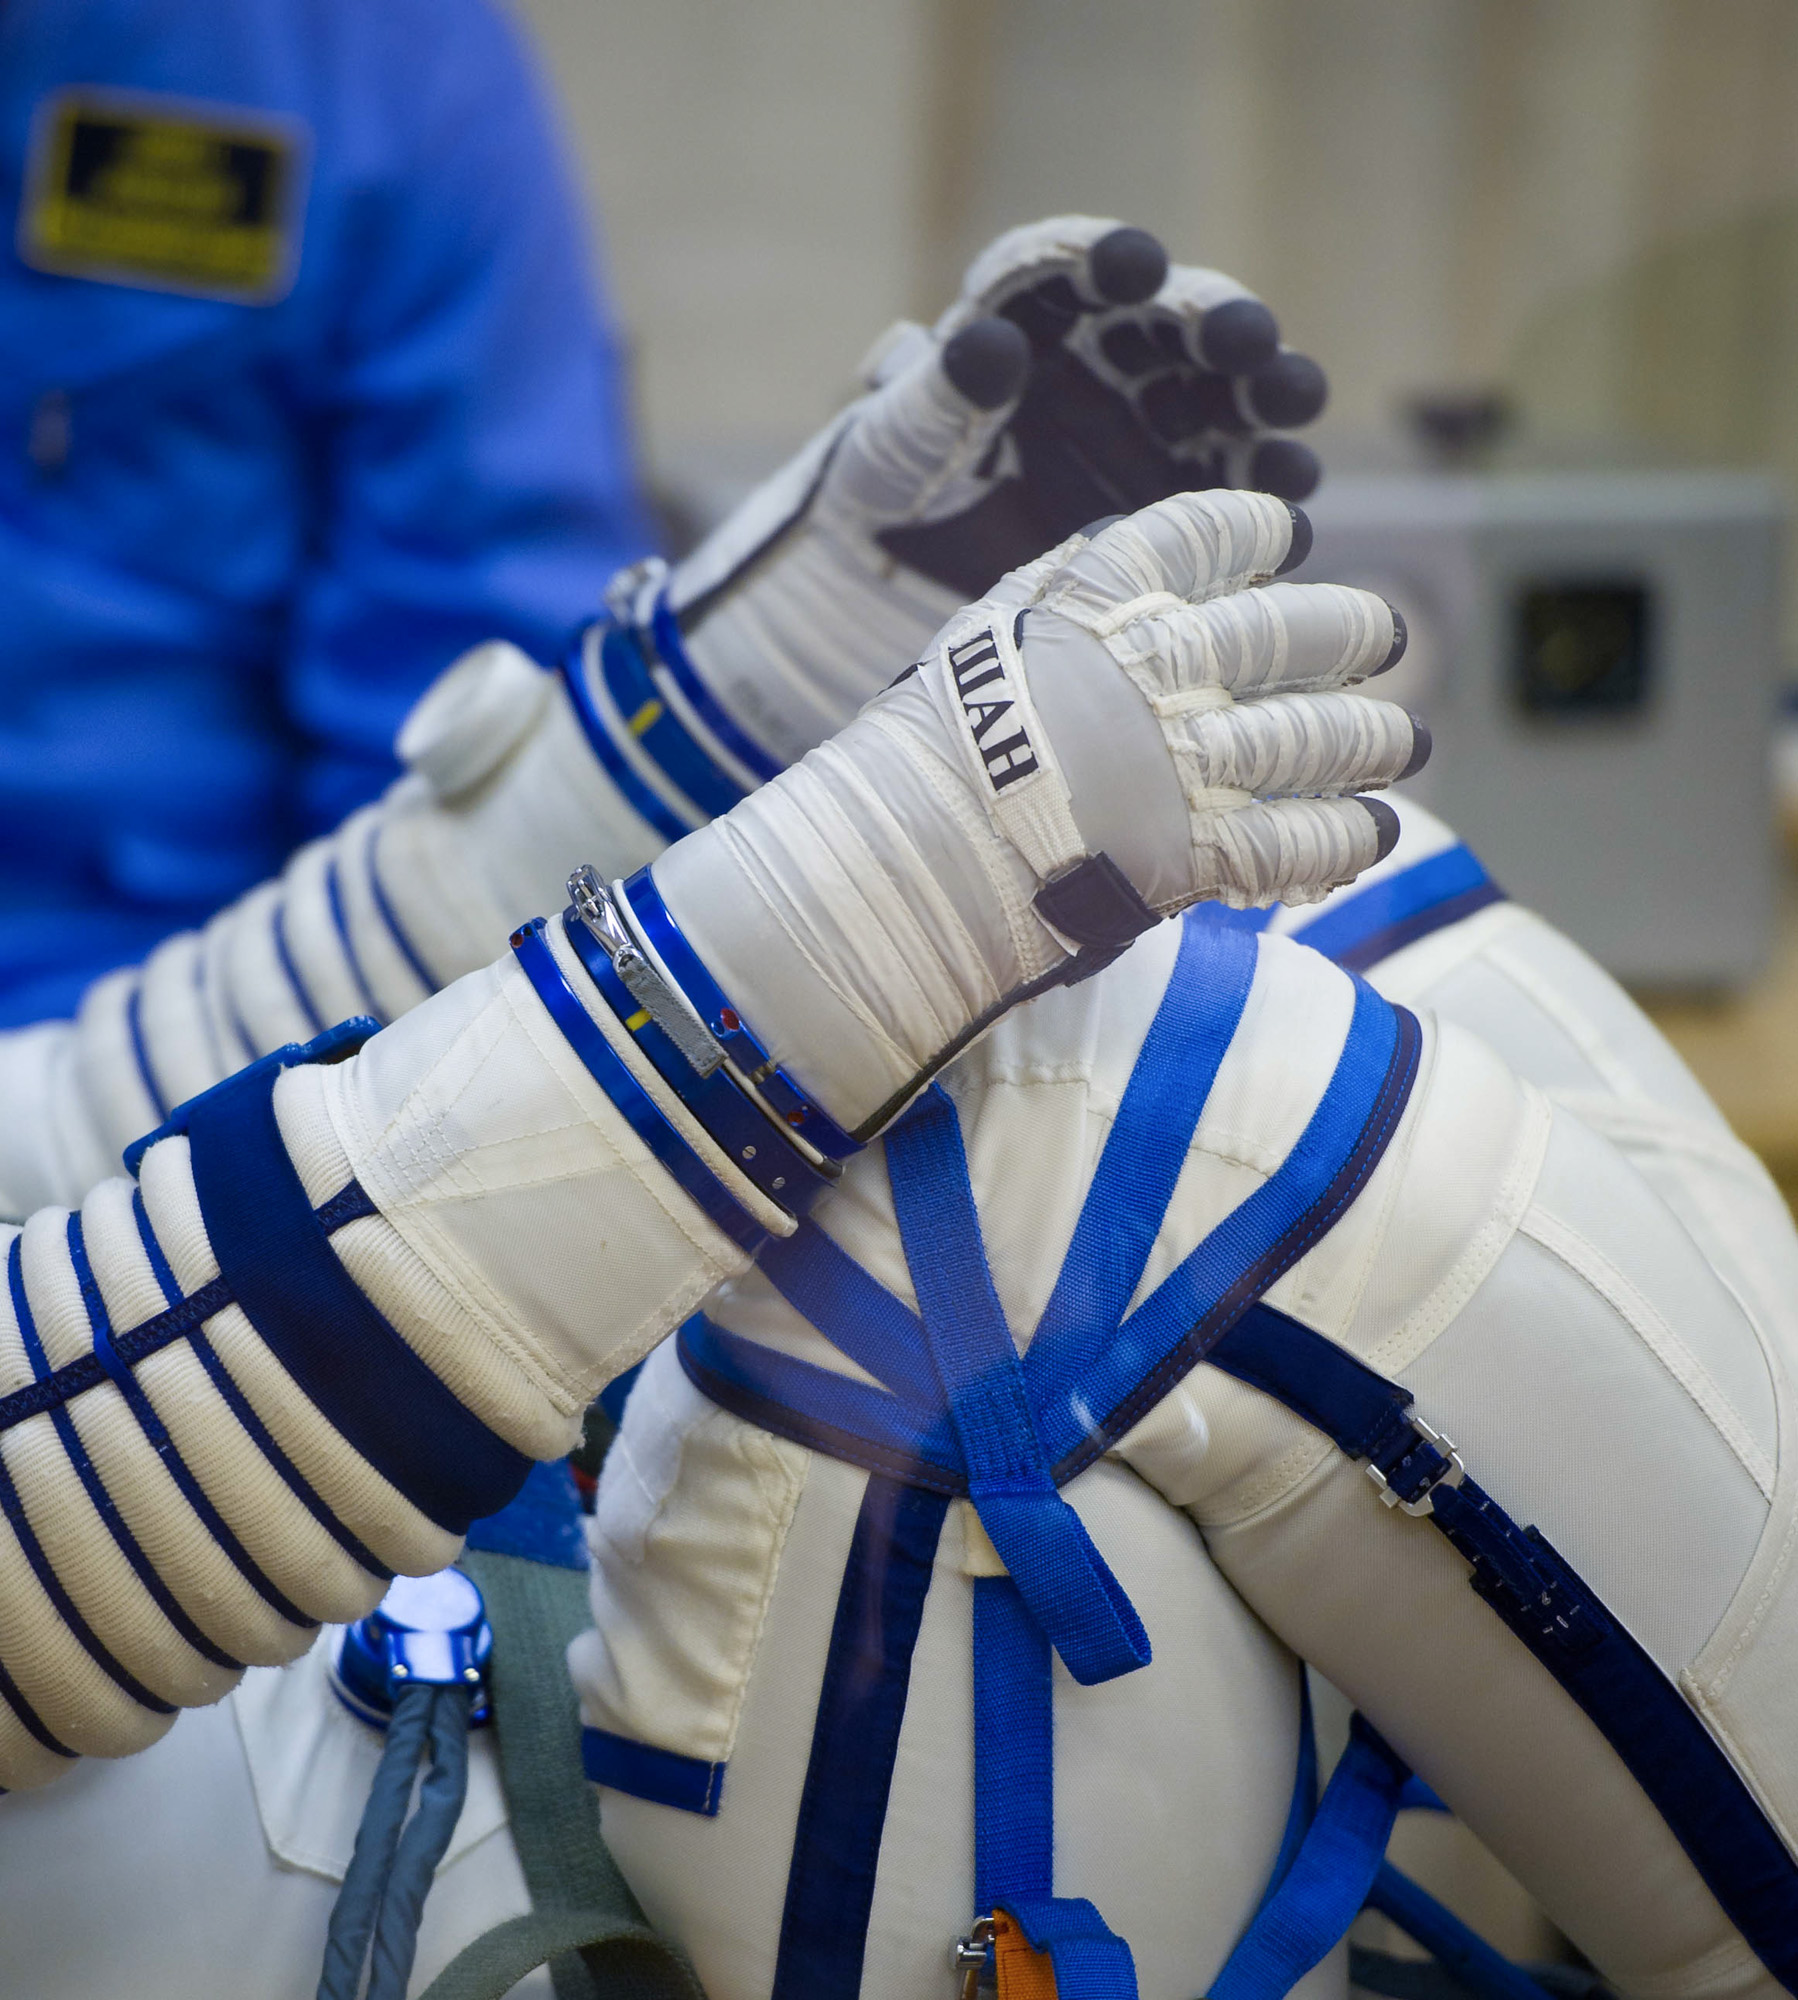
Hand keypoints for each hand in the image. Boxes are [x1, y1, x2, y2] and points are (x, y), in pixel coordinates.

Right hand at [652, 489, 1416, 1133]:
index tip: (1288, 533)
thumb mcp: (985, 633)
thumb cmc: (928, 747)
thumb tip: (1120, 543)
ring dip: (1371, 739)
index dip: (1259, 530)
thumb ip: (1061, 586)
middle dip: (1350, 630)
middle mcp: (1159, 668)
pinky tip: (1375, 833)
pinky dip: (1345, 838)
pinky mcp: (1195, 854)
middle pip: (1288, 631)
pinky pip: (1298, 843)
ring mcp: (1184, 762)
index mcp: (1101, 601)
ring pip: (1314, 737)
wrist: (902, 856)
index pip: (1205, 535)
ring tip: (1406, 742)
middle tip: (1386, 635)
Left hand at [658, 215, 1329, 768]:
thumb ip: (937, 396)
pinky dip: (1264, 497)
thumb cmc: (878, 496)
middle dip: (1217, 326)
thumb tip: (985, 344)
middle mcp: (1099, 368)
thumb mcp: (894, 447)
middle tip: (1247, 340)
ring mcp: (1143, 435)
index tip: (1132, 267)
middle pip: (1171, 331)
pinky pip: (1230, 494)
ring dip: (1263, 401)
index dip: (1106, 265)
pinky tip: (1290, 506)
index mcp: (1028, 321)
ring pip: (1220, 401)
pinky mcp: (1171, 507)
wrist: (887, 594)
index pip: (1073, 276)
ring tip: (1292, 404)